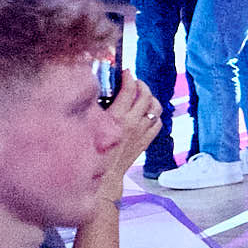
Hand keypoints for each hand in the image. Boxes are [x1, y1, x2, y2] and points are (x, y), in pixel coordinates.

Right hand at [96, 73, 162, 201]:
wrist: (104, 175)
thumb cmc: (92, 151)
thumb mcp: (90, 126)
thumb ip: (94, 109)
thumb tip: (96, 93)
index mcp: (116, 118)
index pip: (129, 90)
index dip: (129, 77)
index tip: (125, 72)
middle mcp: (132, 123)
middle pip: (145, 95)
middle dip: (141, 84)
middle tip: (135, 81)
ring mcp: (142, 132)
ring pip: (156, 108)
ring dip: (151, 98)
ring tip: (143, 95)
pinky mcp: (146, 140)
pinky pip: (158, 122)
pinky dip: (155, 114)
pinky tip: (147, 113)